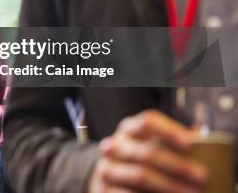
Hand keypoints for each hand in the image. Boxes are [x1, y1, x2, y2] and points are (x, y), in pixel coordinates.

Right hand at [87, 110, 206, 192]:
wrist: (109, 176)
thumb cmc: (140, 159)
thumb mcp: (150, 144)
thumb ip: (172, 142)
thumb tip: (203, 141)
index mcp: (129, 129)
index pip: (147, 122)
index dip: (169, 131)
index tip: (191, 144)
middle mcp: (114, 146)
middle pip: (146, 152)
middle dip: (177, 165)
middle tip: (201, 176)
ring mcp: (107, 168)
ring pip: (139, 175)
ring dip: (168, 186)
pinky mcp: (104, 189)